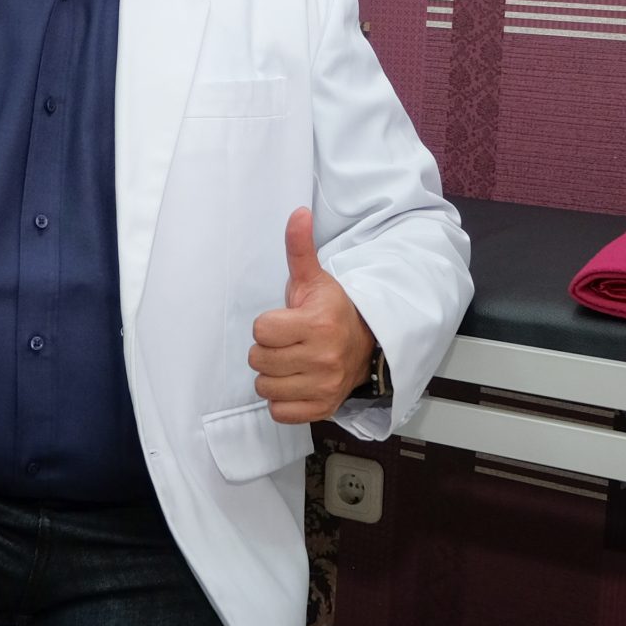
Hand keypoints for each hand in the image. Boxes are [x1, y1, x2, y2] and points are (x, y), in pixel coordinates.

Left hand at [247, 208, 375, 425]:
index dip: (267, 325)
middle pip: (258, 360)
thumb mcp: (314, 279)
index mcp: (318, 324)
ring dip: (272, 376)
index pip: (261, 330)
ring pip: (265, 388)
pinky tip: (295, 383)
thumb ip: (299, 248)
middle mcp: (323, 357)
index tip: (285, 322)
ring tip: (290, 363)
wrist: (367, 343)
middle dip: (267, 350)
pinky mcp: (323, 408)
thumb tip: (297, 213)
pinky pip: (279, 412)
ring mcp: (324, 385)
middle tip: (287, 343)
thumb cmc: (332, 310)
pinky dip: (282, 401)